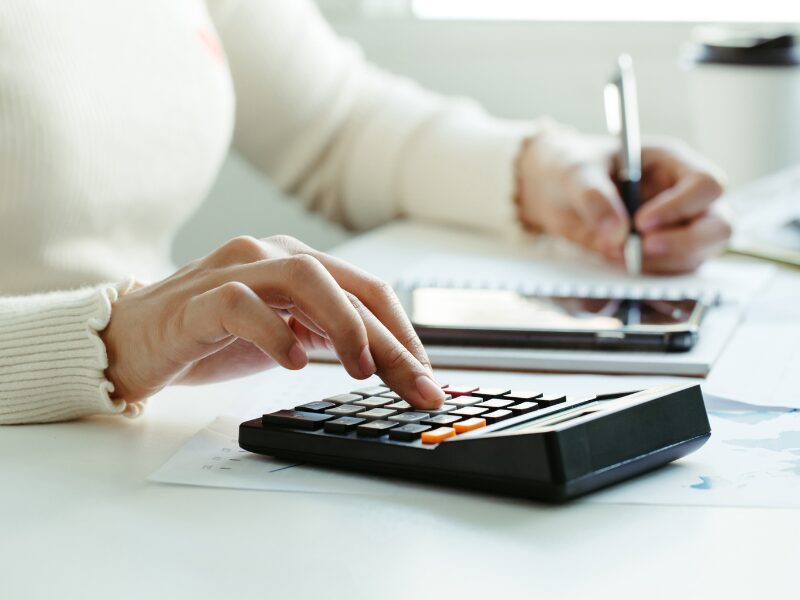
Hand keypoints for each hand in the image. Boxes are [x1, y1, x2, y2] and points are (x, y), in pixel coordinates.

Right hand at [100, 235, 444, 408]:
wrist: (131, 341)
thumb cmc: (210, 337)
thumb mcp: (284, 335)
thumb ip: (327, 334)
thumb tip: (388, 362)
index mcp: (299, 263)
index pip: (368, 293)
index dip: (405, 335)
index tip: (427, 379)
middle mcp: (273, 256)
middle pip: (351, 288)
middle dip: (393, 342)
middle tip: (419, 387)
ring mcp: (235, 271)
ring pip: (307, 277)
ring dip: (345, 326)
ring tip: (362, 371)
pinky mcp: (199, 298)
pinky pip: (243, 303)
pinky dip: (273, 331)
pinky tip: (291, 361)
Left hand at [515, 127, 731, 272]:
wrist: (552, 190)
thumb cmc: (570, 167)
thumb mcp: (575, 173)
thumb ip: (595, 199)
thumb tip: (617, 235)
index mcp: (672, 163)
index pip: (705, 185)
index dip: (681, 207)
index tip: (641, 223)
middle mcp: (683, 197)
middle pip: (717, 226)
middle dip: (684, 244)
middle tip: (640, 251)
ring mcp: (676, 229)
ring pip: (698, 256)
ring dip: (662, 265)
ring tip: (618, 256)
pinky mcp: (659, 255)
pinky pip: (672, 274)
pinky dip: (651, 278)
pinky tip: (621, 268)